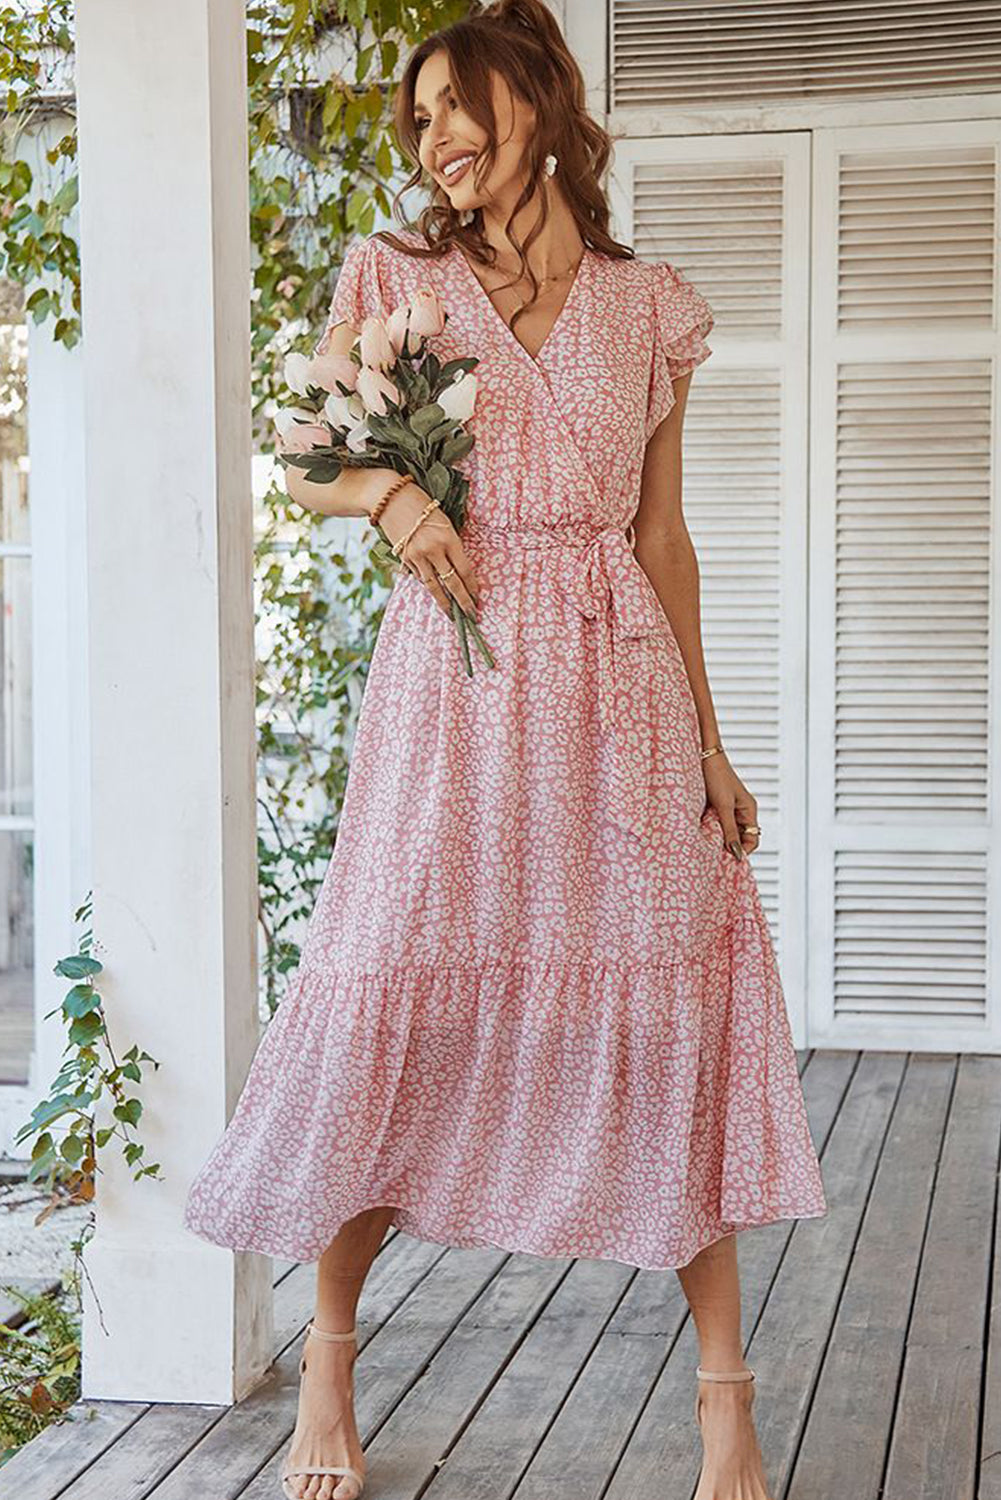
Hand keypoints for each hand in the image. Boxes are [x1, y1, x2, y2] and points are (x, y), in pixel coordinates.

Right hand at [374, 480, 480, 620]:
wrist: (390, 498)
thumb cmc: (421, 504)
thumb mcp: (444, 521)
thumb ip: (451, 543)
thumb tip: (456, 567)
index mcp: (448, 538)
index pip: (465, 569)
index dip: (472, 586)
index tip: (477, 598)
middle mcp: (433, 550)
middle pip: (452, 583)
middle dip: (463, 601)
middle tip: (471, 615)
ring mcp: (417, 556)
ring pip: (433, 586)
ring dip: (444, 602)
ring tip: (451, 614)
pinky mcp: (404, 558)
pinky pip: (419, 576)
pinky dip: (427, 584)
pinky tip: (434, 591)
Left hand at [702, 751, 759, 859]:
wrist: (704, 756)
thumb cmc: (716, 776)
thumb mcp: (723, 806)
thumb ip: (730, 830)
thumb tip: (737, 853)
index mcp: (749, 810)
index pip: (752, 840)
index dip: (742, 851)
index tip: (727, 859)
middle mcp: (741, 811)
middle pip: (740, 838)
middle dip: (729, 847)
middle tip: (714, 854)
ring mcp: (729, 809)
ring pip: (727, 832)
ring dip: (719, 838)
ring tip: (707, 843)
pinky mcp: (717, 806)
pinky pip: (718, 824)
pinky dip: (712, 830)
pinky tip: (702, 832)